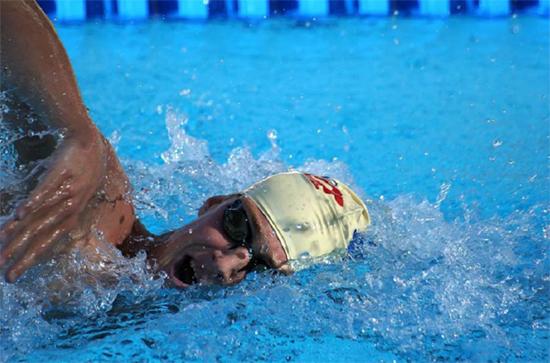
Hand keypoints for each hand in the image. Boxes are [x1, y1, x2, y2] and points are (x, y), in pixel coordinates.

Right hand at [0, 134, 106, 281]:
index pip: (49, 241)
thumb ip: (53, 209)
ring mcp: (65, 192)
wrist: (87, 141)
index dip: (31, 258)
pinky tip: (18, 214)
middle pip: (41, 236)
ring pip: (39, 217)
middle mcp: (69, 206)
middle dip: (23, 256)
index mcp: (72, 213)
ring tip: (1, 248)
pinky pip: (44, 192)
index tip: (15, 275)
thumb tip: (30, 221)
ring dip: (20, 234)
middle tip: (6, 274)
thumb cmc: (80, 168)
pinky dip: (32, 203)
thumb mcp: (73, 193)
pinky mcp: (59, 175)